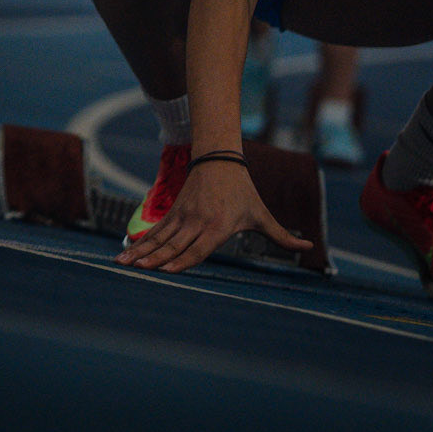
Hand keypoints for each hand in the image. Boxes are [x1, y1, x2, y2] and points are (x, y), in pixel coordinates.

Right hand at [117, 159, 313, 275]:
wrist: (221, 159)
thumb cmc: (244, 191)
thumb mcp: (262, 215)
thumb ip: (283, 236)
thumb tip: (310, 246)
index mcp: (218, 227)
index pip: (198, 249)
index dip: (182, 261)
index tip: (166, 271)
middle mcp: (198, 223)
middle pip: (174, 246)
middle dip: (155, 260)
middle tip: (137, 272)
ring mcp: (183, 216)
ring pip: (160, 238)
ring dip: (141, 253)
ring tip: (122, 265)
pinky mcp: (175, 212)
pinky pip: (157, 231)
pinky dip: (142, 243)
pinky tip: (127, 254)